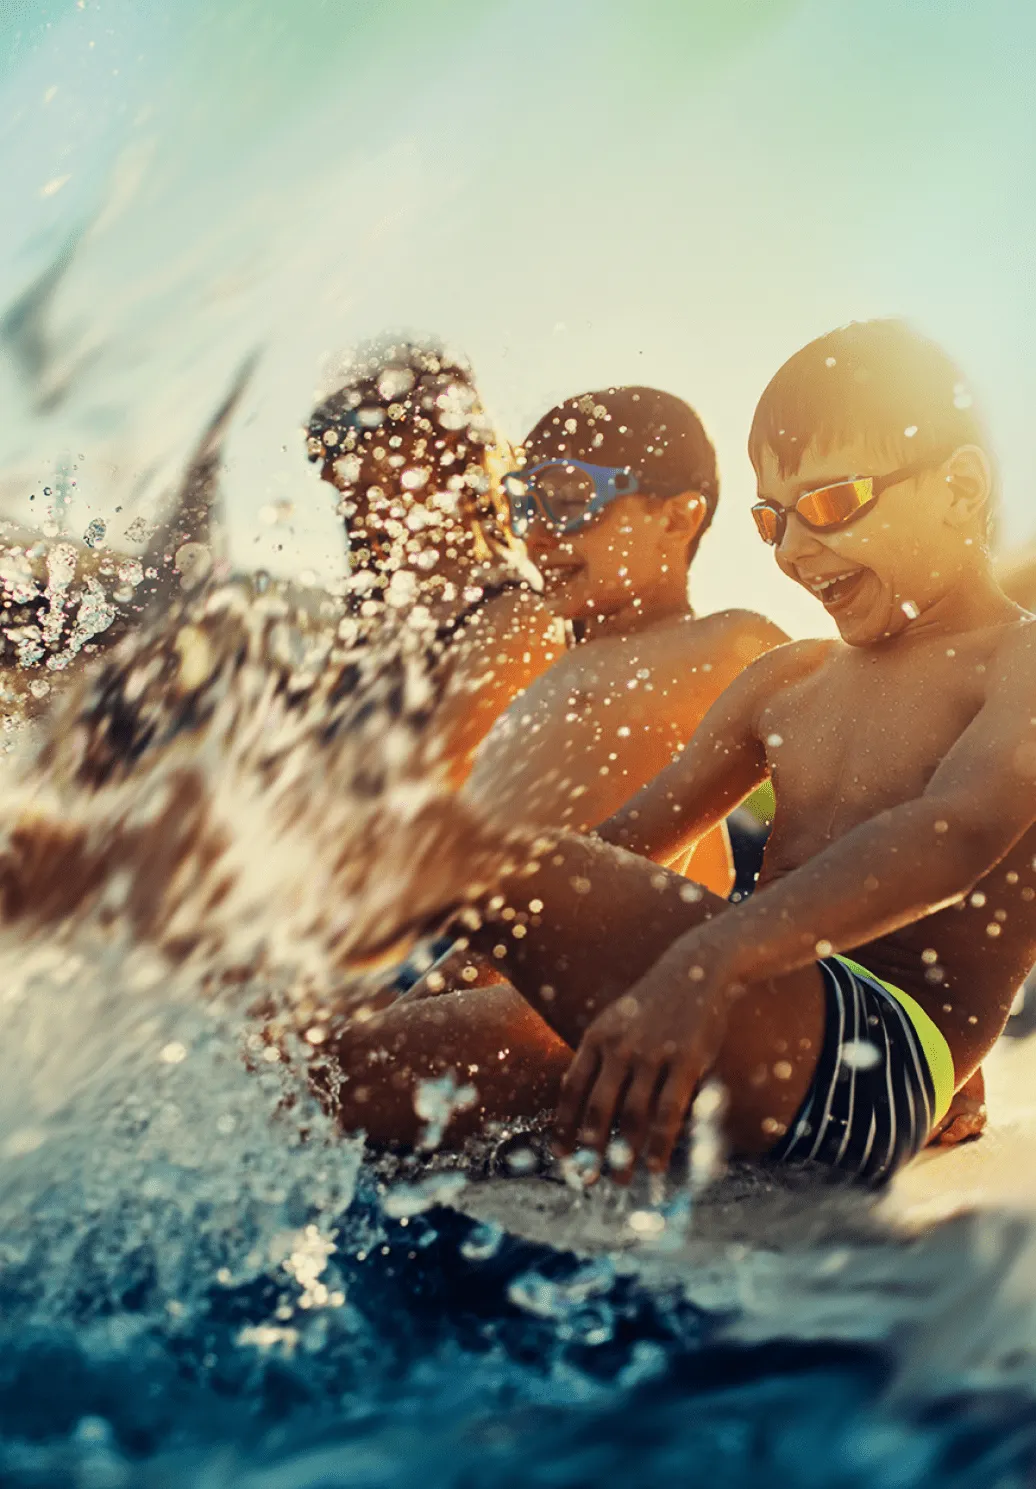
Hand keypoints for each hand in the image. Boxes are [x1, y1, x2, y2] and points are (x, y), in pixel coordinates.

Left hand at [553, 953, 732, 1182]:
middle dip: (590, 1150)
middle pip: (598, 1109)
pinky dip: (661, 1144)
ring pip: (634, 1117)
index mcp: (597, 1037)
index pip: (571, 1089)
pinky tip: (656, 1166)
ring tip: (620, 1180)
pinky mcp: (685, 1061)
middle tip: (587, 1181)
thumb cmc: (653, 1005)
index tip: (560, 1155)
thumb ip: (598, 1058)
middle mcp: (620, 1046)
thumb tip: (578, 1105)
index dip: (563, 1125)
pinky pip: (669, 1111)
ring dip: (625, 1155)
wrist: (697, 970)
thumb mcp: (616, 1021)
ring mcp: (652, 1054)